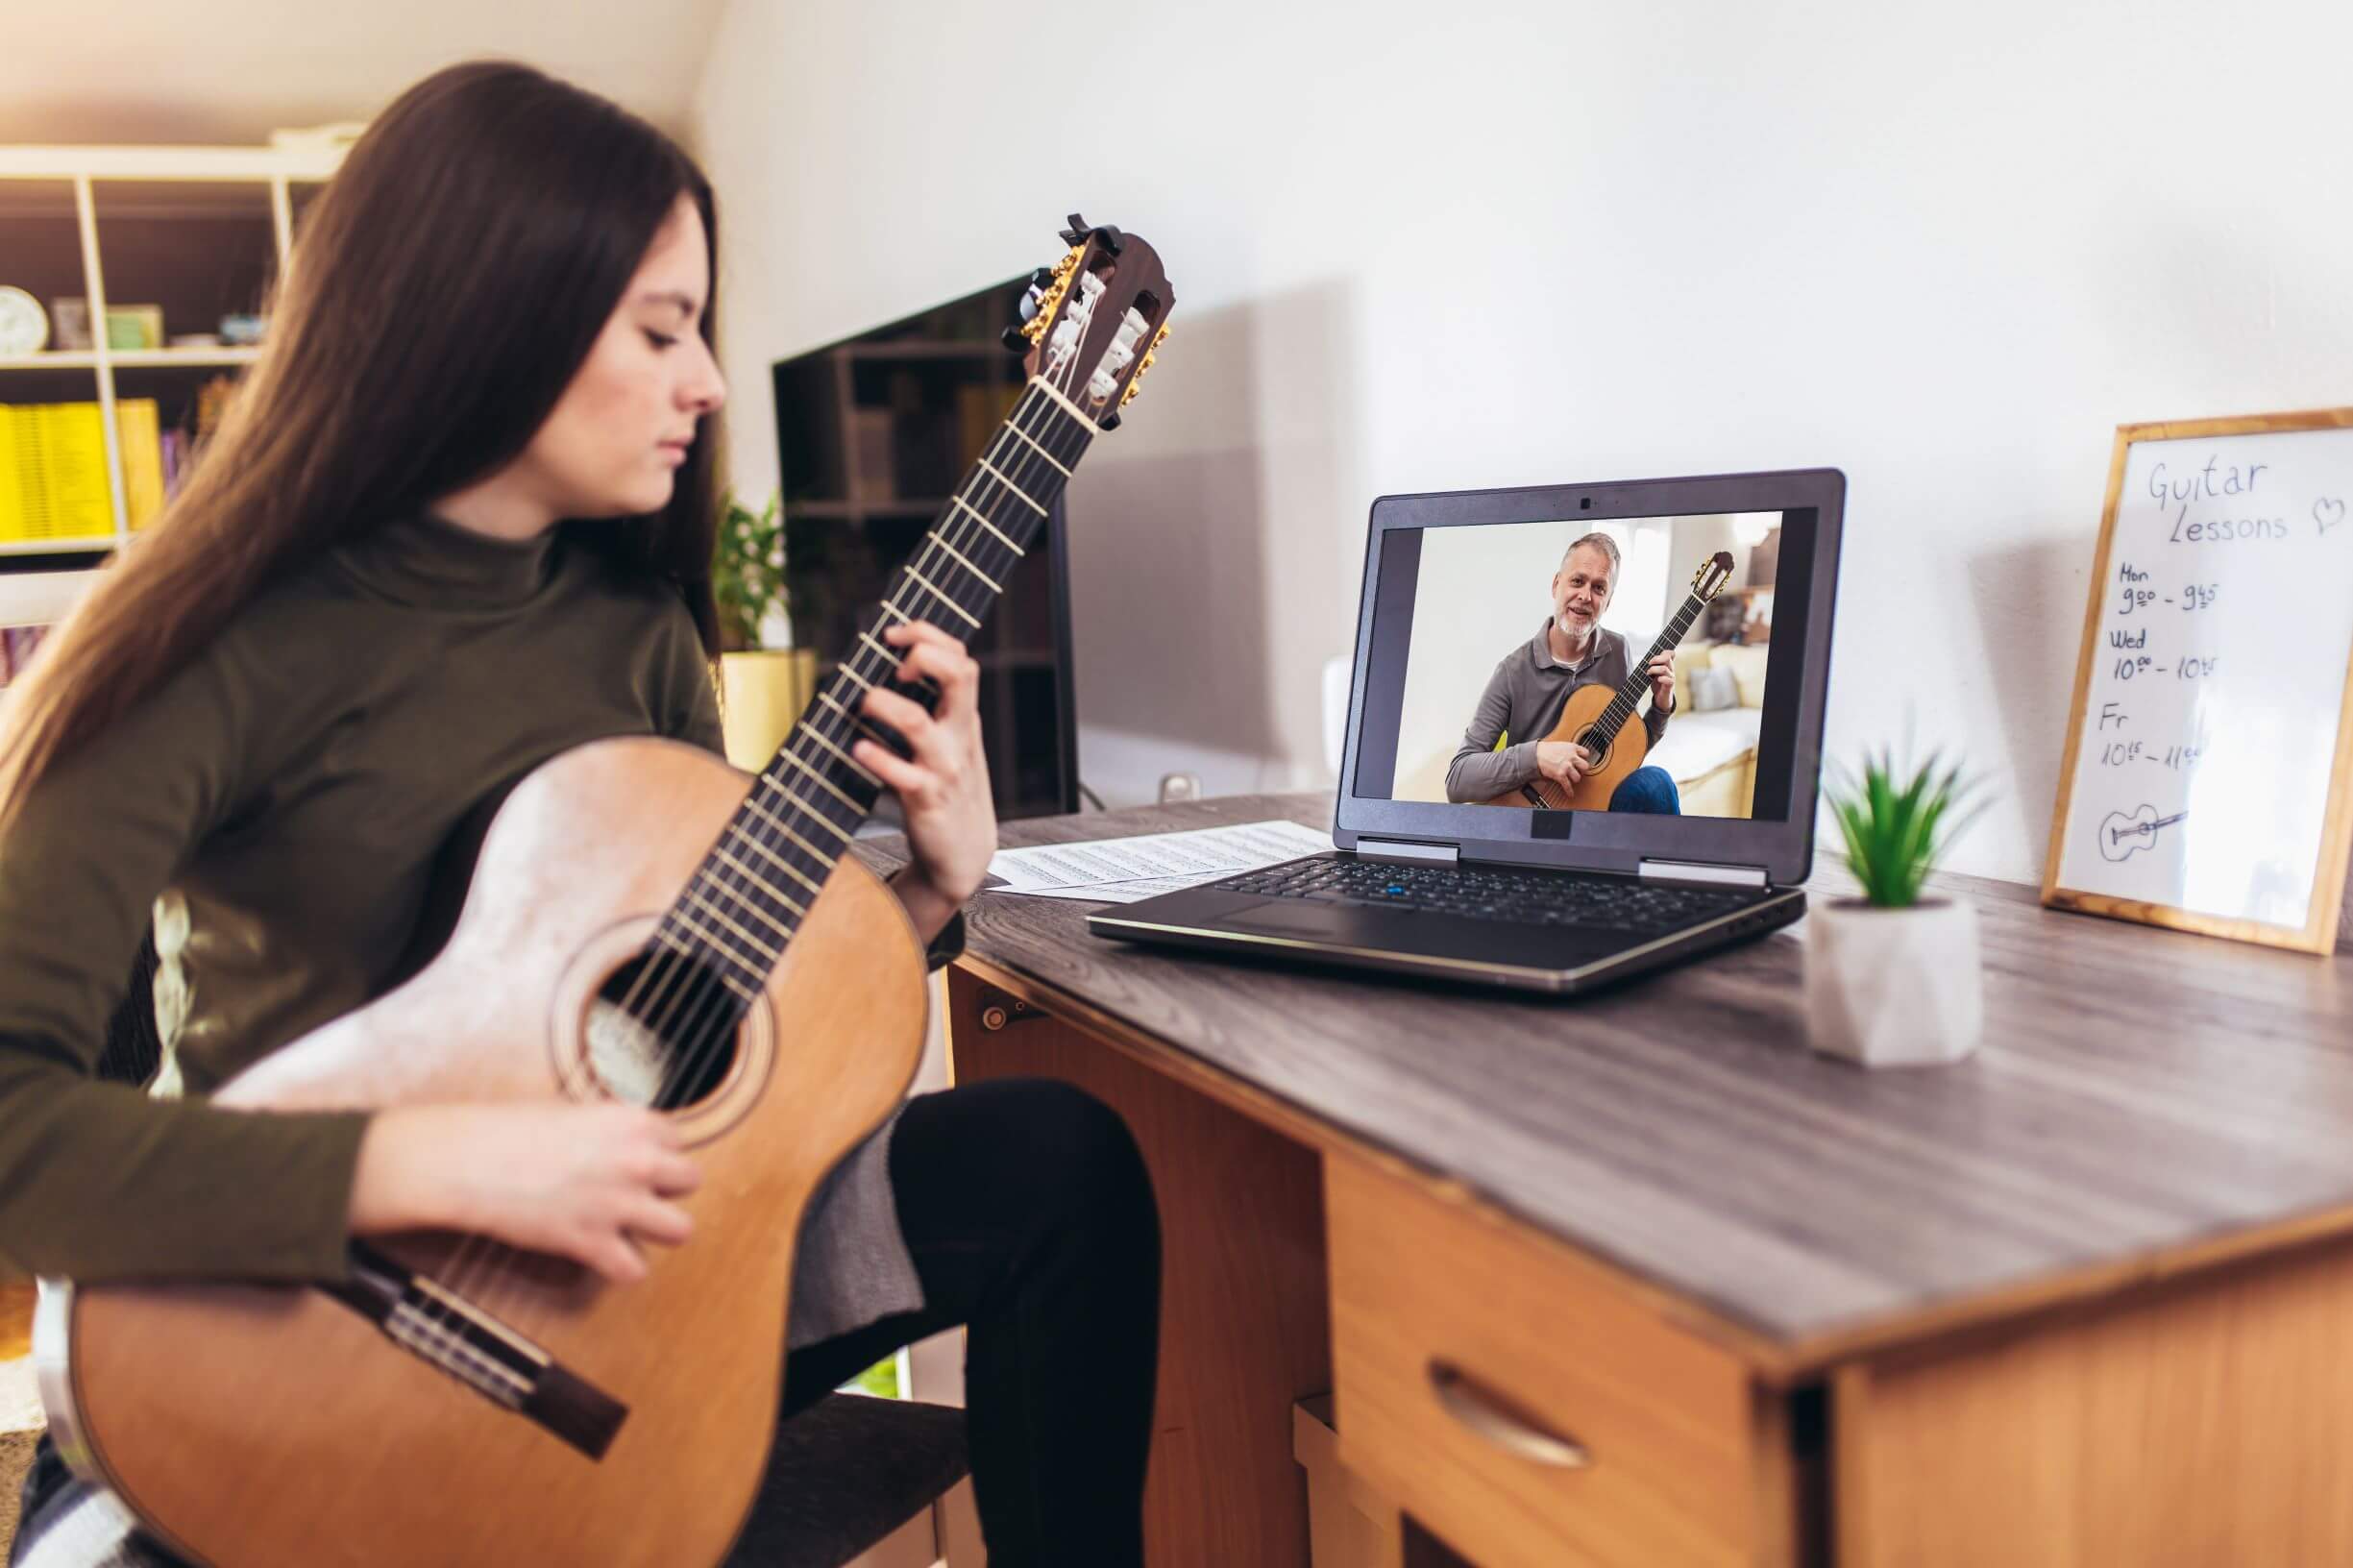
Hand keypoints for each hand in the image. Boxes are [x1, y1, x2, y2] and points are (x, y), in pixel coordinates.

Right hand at [351, 1103, 699, 1284]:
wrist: (468, 1160)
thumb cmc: (509, 1131)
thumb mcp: (574, 1112)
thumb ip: (611, 1130)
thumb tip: (629, 1144)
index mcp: (633, 1121)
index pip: (677, 1140)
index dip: (653, 1152)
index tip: (629, 1159)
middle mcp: (637, 1160)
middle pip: (691, 1182)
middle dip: (665, 1189)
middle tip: (633, 1192)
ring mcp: (618, 1203)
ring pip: (681, 1229)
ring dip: (657, 1231)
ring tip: (629, 1227)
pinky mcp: (592, 1241)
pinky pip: (635, 1270)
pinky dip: (620, 1268)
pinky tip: (602, 1254)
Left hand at [851, 621, 994, 943]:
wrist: (964, 853)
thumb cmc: (949, 791)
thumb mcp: (953, 744)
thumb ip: (934, 709)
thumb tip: (888, 666)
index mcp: (964, 718)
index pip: (962, 660)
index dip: (929, 636)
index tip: (894, 634)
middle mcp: (960, 736)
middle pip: (960, 676)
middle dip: (924, 654)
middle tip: (894, 662)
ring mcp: (945, 767)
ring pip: (918, 722)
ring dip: (883, 704)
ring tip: (863, 704)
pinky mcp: (926, 798)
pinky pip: (900, 773)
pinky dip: (875, 757)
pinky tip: (857, 750)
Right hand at [1535, 740, 1591, 787]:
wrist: (1536, 754)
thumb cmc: (1546, 749)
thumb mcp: (1561, 745)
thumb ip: (1570, 750)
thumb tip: (1575, 755)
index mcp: (1572, 748)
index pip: (1586, 753)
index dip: (1584, 757)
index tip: (1582, 760)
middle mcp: (1571, 757)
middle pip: (1585, 766)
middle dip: (1583, 770)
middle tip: (1579, 770)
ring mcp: (1566, 767)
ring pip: (1578, 777)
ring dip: (1575, 779)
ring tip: (1572, 779)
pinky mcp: (1560, 775)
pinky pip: (1568, 786)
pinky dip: (1569, 791)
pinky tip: (1570, 794)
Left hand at [1646, 652, 1675, 712]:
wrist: (1661, 698)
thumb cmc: (1657, 684)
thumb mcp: (1653, 672)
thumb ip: (1652, 665)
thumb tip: (1644, 659)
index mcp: (1667, 664)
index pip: (1670, 653)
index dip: (1664, 652)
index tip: (1654, 657)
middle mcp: (1671, 669)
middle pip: (1667, 657)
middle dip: (1656, 659)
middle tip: (1649, 664)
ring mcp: (1671, 677)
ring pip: (1665, 668)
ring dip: (1654, 669)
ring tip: (1648, 673)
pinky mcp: (1670, 685)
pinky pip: (1668, 680)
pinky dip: (1661, 679)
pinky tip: (1657, 680)